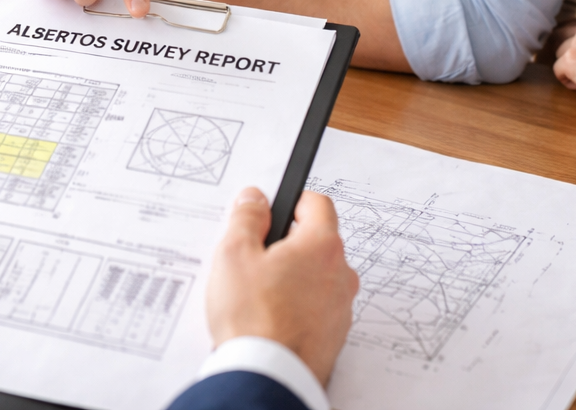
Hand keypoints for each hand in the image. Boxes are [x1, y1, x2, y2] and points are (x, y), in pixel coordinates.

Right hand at [206, 188, 359, 386]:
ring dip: (293, 278)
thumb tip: (255, 199)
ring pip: (317, 277)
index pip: (317, 204)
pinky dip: (298, 307)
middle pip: (317, 243)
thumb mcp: (234, 254)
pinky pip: (317, 307)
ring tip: (259, 294)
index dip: (292, 202)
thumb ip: (247, 218)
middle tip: (255, 259)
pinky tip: (270, 318)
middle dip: (288, 245)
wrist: (267, 376)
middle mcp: (341, 274)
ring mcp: (341, 307)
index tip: (272, 211)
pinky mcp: (334, 335)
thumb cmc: (252, 318)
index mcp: (322, 246)